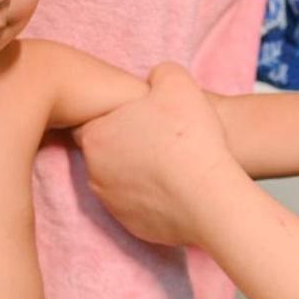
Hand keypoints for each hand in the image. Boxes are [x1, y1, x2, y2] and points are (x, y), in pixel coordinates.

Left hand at [72, 62, 244, 245]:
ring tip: (168, 160)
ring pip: (118, 179)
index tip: (133, 111)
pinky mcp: (132, 225)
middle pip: (104, 150)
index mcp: (95, 137)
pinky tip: (174, 184)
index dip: (111, 112)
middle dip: (123, 142)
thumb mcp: (176, 81)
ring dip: (136, 169)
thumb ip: (157, 73)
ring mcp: (112, 203)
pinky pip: (137, 203)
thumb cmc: (190, 137)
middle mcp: (94, 173)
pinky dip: (150, 195)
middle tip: (154, 134)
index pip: (89, 119)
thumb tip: (155, 80)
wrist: (210, 198)